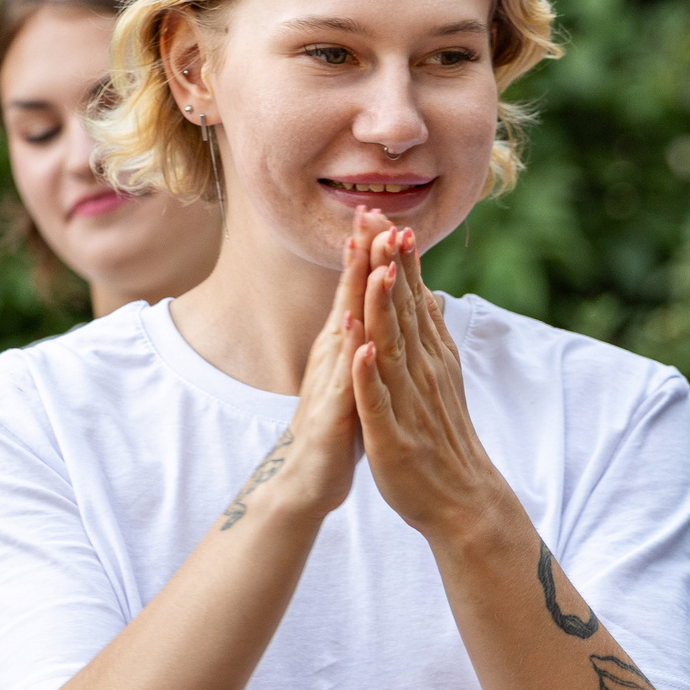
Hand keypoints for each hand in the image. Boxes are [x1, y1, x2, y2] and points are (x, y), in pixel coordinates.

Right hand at [208, 210, 378, 534]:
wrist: (308, 478)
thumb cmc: (335, 426)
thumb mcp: (353, 372)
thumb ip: (361, 337)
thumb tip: (372, 304)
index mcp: (344, 345)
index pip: (358, 290)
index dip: (369, 252)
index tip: (381, 211)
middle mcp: (334, 355)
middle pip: (347, 296)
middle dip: (359, 254)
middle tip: (368, 210)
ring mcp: (331, 381)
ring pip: (344, 329)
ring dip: (353, 291)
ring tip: (363, 253)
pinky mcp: (333, 413)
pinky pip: (342, 381)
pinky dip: (350, 355)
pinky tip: (356, 332)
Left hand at [346, 218, 524, 549]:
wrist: (461, 499)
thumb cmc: (444, 438)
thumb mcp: (438, 378)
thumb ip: (430, 335)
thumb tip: (427, 292)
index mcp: (430, 359)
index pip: (413, 300)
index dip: (400, 259)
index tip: (387, 217)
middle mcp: (422, 373)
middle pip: (402, 311)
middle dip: (389, 265)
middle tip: (377, 220)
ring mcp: (408, 404)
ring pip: (392, 347)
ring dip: (383, 307)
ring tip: (374, 267)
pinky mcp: (392, 437)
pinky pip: (377, 401)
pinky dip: (369, 374)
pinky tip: (360, 347)